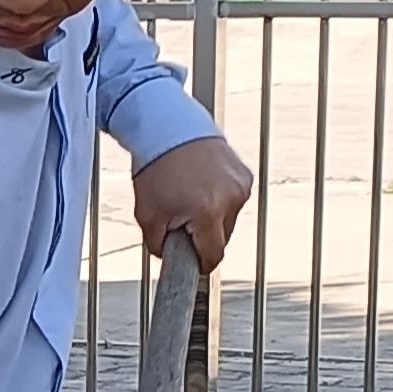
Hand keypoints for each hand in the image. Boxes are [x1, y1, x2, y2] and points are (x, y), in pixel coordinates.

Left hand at [128, 135, 250, 275]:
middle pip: (221, 239)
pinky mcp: (245, 174)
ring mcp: (241, 186)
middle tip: (180, 220)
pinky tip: (201, 185)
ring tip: (188, 197)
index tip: (192, 264)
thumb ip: (160, 246)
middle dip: (202, 237)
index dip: (200, 263)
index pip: (213, 256)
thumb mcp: (147, 216)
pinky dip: (218, 199)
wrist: (167, 128)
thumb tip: (172, 259)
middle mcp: (231, 200)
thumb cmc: (155, 169)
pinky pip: (232, 200)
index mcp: (208, 213)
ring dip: (211, 217)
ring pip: (228, 219)